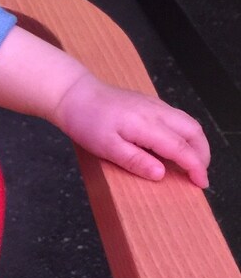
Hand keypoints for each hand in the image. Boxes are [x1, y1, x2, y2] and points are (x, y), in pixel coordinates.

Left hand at [54, 71, 209, 187]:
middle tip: (199, 175)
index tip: (201, 184)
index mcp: (147, 124)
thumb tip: (161, 174)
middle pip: (194, 131)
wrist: (74, 94)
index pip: (181, 148)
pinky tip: (177, 145)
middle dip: (203, 155)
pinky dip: (186, 133)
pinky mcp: (150, 102)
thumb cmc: (87, 122)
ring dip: (197, 143)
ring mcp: (155, 104)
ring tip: (193, 163)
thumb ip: (135, 161)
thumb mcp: (106, 148)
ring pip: (189, 122)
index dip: (195, 167)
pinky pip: (178, 117)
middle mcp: (157, 111)